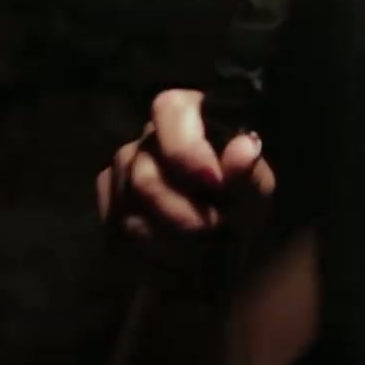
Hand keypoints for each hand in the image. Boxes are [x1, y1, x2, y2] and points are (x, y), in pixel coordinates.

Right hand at [96, 89, 275, 265]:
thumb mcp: (254, 193)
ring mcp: (121, 170)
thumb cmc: (238, 205)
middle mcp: (148, 138)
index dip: (186, 148)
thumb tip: (244, 148)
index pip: (170, 109)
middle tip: (213, 230)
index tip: (214, 183)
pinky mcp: (109, 205)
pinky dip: (150, 252)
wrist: (218, 246)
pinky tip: (175, 254)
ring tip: (200, 247)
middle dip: (183, 214)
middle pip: (145, 175)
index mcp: (188, 116)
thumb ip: (248, 173)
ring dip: (170, 240)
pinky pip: (117, 232)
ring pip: (129, 211)